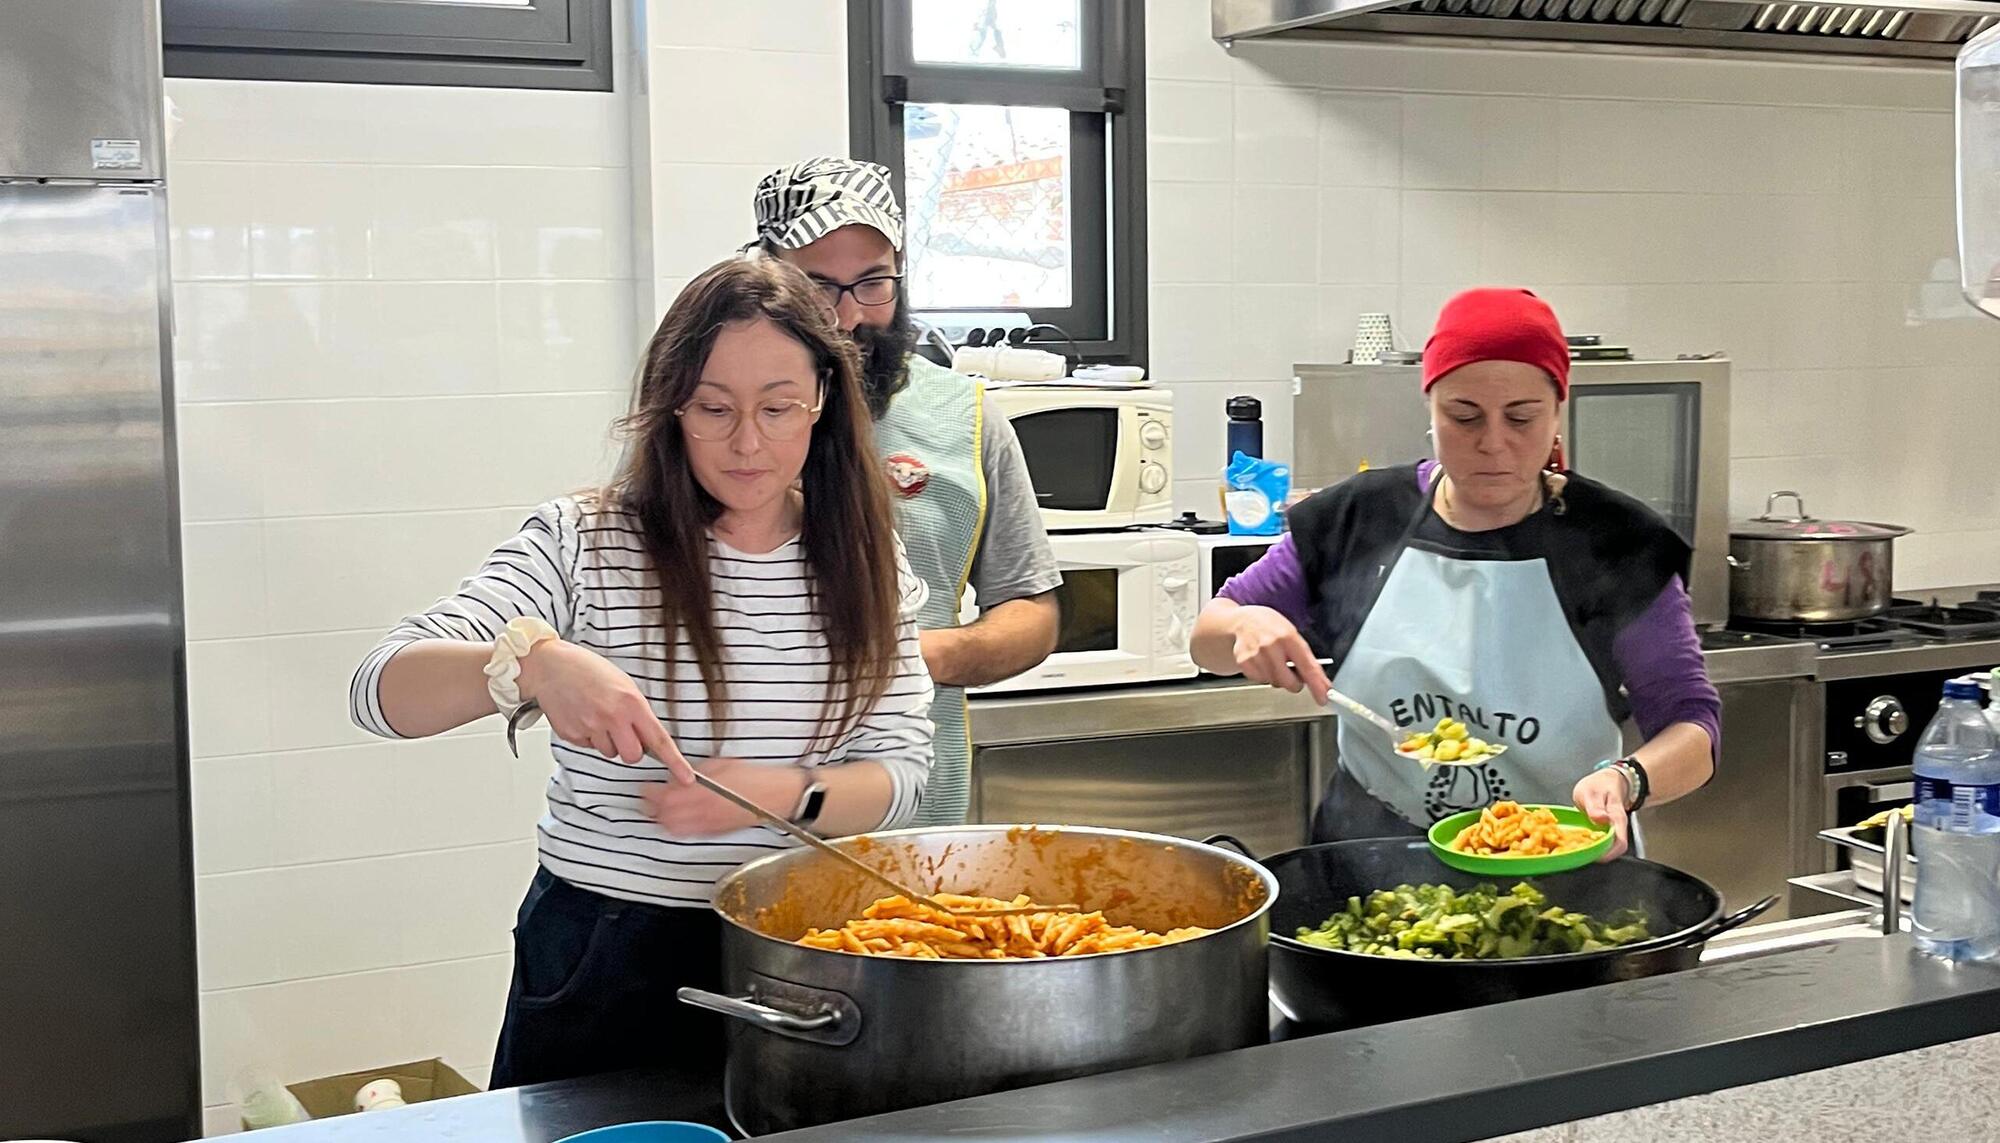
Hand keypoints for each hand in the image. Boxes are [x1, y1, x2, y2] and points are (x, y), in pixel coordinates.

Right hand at [517, 640, 692, 782]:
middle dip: (631, 749)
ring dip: (608, 741)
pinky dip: (589, 737)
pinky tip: (583, 717)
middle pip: (632, 756)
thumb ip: (637, 711)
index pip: (658, 740)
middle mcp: (611, 717)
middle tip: (623, 730)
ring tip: (597, 715)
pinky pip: (589, 747)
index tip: (685, 777)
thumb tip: (648, 737)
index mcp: (630, 703)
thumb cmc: (589, 670)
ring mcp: (589, 728)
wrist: (552, 666)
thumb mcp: (624, 684)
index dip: (675, 761)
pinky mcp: (572, 735)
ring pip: (610, 753)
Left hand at [643, 760, 808, 837]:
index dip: (649, 792)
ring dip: (661, 819)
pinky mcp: (716, 832)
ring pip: (672, 828)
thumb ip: (695, 772)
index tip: (644, 786)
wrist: (777, 796)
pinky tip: (675, 820)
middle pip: (664, 815)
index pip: (664, 796)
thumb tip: (676, 775)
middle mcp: (703, 810)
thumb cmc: (754, 778)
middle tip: (646, 798)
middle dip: (651, 807)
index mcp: (703, 791)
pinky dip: (676, 828)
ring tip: (658, 810)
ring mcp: (709, 824)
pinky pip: (688, 834)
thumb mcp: (721, 765)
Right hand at [1229, 606, 1329, 704]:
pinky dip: (1264, 675)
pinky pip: (1260, 680)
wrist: (1244, 621)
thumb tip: (1319, 682)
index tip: (1323, 697)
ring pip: (1274, 682)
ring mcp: (1256, 654)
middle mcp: (1271, 646)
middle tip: (1293, 676)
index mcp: (1288, 637)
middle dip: (1294, 683)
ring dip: (1278, 678)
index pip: (1307, 667)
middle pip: (1289, 682)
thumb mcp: (1292, 635)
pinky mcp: (1244, 662)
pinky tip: (1262, 662)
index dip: (1317, 685)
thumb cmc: (1271, 628)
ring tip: (1274, 661)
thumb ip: (1304, 657)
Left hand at [1573, 767, 1631, 860]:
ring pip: (1604, 847)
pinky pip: (1598, 842)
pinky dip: (1587, 845)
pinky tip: (1575, 844)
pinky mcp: (1603, 831)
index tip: (1591, 856)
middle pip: (1612, 850)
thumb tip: (1600, 820)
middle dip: (1595, 855)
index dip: (1607, 854)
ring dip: (1590, 851)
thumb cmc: (1600, 785)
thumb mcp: (1592, 791)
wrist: (1608, 780)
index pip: (1619, 843)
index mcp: (1617, 819)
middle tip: (1576, 854)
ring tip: (1573, 850)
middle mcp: (1617, 828)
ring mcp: (1611, 830)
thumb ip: (1595, 807)